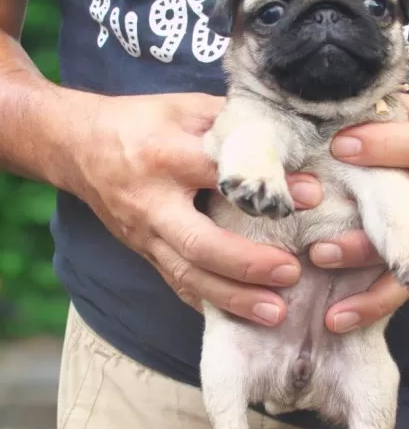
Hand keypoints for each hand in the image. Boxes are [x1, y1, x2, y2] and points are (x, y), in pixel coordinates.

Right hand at [73, 92, 322, 323]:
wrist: (76, 145)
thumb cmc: (140, 121)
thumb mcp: (186, 108)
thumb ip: (233, 124)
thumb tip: (289, 141)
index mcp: (165, 156)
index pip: (223, 176)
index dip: (266, 189)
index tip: (312, 197)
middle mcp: (152, 202)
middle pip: (199, 244)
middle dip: (248, 264)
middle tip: (291, 273)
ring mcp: (144, 235)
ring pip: (188, 276)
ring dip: (233, 299)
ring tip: (275, 312)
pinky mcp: (143, 253)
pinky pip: (177, 285)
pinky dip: (210, 304)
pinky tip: (241, 320)